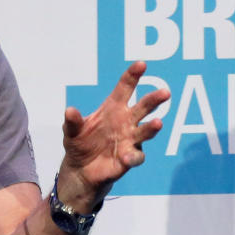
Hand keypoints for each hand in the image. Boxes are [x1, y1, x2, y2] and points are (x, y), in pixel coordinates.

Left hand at [58, 61, 169, 210]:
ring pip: (145, 131)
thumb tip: (70, 111)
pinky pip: (136, 156)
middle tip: (165, 92)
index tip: (142, 64)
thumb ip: (72, 121)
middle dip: (154, 99)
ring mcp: (130, 139)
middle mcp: (126, 121)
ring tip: (158, 123)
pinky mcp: (130, 157)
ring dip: (151, 127)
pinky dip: (133, 157)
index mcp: (113, 108)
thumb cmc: (80, 142)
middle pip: (143, 107)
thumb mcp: (71, 131)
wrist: (81, 169)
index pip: (125, 88)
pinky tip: (127, 158)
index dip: (133, 76)